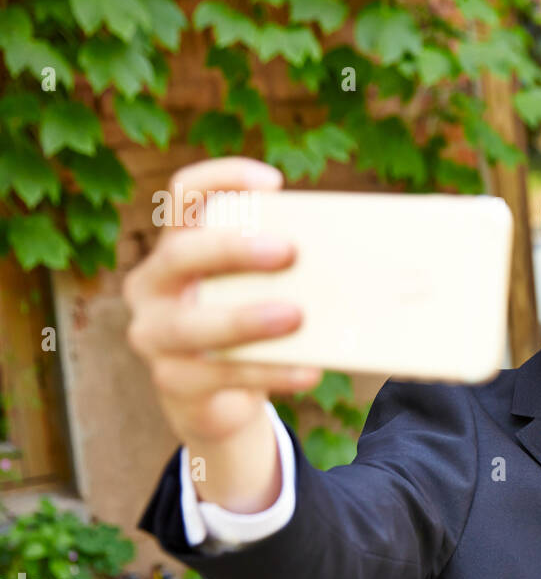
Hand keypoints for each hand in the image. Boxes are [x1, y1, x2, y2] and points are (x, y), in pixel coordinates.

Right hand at [124, 157, 322, 447]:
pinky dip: (268, 371)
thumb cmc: (246, 328)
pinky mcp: (173, 381)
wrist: (217, 399)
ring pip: (191, 324)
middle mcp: (152, 285)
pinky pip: (220, 375)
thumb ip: (280, 270)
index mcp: (175, 246)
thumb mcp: (256, 290)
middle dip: (233, 248)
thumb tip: (349, 256)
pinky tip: (308, 370)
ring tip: (296, 316)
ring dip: (245, 318)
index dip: (223, 179)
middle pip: (180, 254)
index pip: (183, 195)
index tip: (275, 183)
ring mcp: (154, 335)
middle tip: (288, 251)